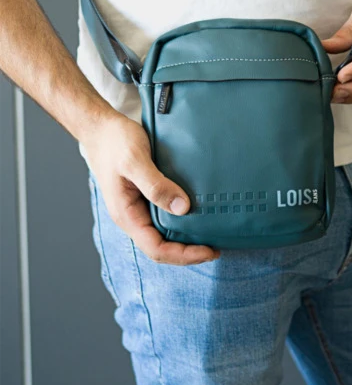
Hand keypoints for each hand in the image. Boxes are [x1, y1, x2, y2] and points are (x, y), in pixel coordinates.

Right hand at [81, 113, 219, 264]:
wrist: (101, 128)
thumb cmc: (114, 142)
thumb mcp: (135, 161)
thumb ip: (156, 185)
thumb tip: (182, 207)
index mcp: (127, 215)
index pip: (157, 249)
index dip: (184, 255)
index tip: (210, 251)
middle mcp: (133, 216)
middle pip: (162, 247)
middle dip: (189, 252)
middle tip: (217, 248)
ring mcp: (140, 207)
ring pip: (164, 234)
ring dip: (187, 239)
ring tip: (212, 235)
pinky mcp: (147, 196)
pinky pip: (166, 216)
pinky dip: (183, 221)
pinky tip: (200, 214)